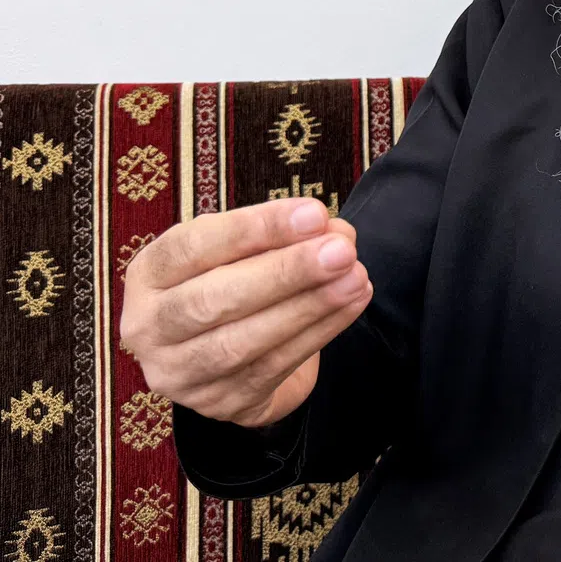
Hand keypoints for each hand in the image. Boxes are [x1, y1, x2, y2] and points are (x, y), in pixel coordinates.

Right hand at [120, 197, 371, 427]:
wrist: (225, 351)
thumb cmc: (235, 278)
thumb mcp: (247, 247)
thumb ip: (285, 234)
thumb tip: (334, 232)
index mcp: (148, 274)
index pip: (194, 246)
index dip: (257, 228)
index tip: (315, 213)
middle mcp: (149, 328)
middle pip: (213, 300)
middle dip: (286, 272)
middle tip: (342, 251)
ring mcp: (179, 374)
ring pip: (242, 342)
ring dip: (308, 307)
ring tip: (356, 277)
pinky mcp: (219, 403)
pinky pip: (272, 369)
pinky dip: (318, 333)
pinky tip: (352, 303)